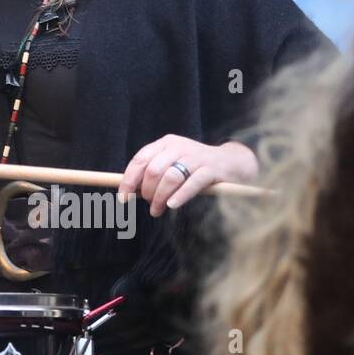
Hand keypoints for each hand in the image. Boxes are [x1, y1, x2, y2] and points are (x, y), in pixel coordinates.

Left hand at [118, 136, 257, 216]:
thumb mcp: (173, 163)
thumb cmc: (195, 167)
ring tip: (157, 210)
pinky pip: (192, 183)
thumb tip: (131, 191)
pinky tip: (172, 205)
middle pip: (153, 170)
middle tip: (149, 205)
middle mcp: (179, 147)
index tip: (123, 198)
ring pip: (170, 177)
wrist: (230, 162)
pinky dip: (179, 196)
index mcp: (165, 143)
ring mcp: (196, 157)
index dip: (129, 180)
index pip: (140, 160)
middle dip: (147, 192)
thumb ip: (154, 173)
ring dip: (160, 198)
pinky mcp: (211, 169)